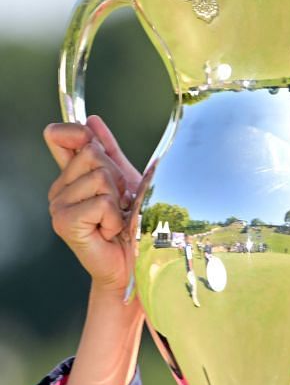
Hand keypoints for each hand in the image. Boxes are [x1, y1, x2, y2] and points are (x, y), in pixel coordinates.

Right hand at [45, 117, 142, 296]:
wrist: (136, 264)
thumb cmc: (135, 227)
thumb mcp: (128, 182)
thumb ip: (110, 151)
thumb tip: (92, 120)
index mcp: (71, 176)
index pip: (59, 135)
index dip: (78, 132)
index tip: (95, 144)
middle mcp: (59, 188)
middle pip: (91, 154)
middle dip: (116, 177)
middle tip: (119, 204)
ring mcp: (58, 205)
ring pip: (99, 178)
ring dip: (118, 201)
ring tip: (116, 220)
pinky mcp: (64, 221)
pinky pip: (100, 202)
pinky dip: (114, 218)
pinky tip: (110, 231)